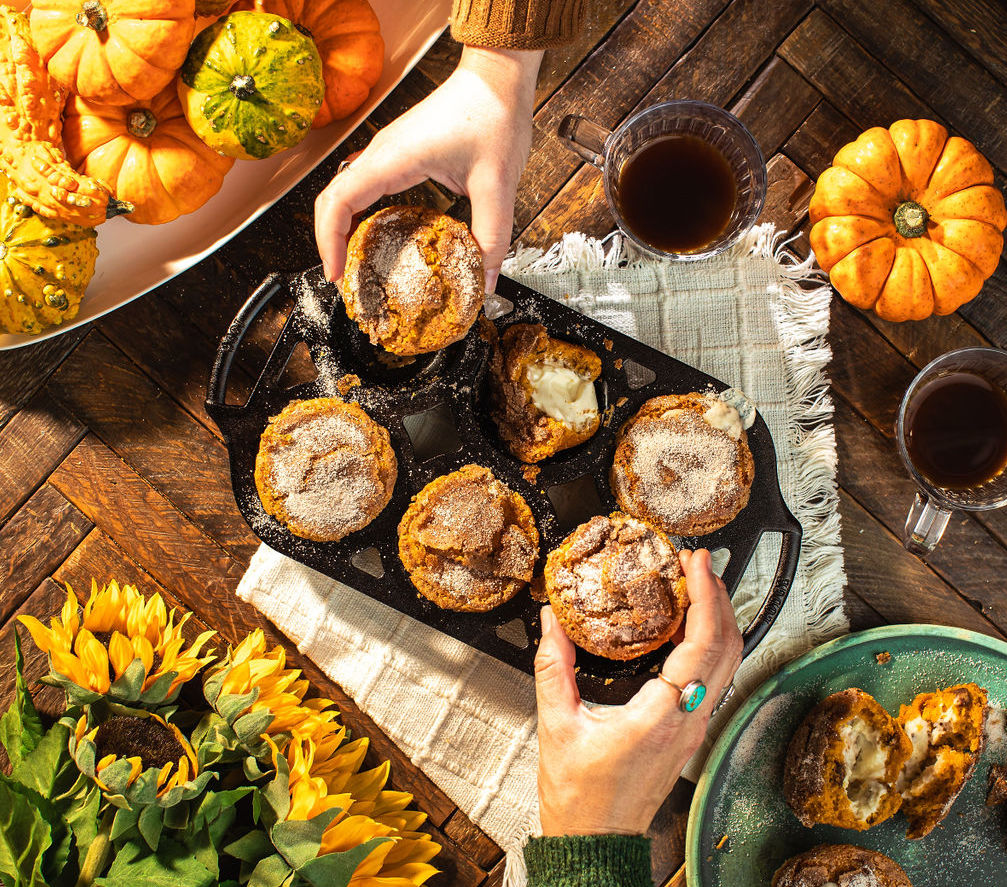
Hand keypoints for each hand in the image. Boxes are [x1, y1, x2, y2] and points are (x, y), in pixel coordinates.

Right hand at [314, 45, 542, 292]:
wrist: (497, 76)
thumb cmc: (493, 114)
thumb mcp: (497, 184)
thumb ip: (492, 236)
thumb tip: (487, 280)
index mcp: (394, 158)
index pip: (338, 202)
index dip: (328, 241)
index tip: (336, 273)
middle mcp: (382, 153)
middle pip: (332, 200)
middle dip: (330, 241)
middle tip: (343, 277)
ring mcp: (387, 151)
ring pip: (345, 192)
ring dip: (343, 227)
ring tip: (355, 262)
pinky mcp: (398, 152)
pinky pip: (365, 185)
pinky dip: (360, 213)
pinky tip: (377, 234)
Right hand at [534, 549, 743, 835]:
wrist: (595, 839)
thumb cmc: (580, 796)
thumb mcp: (557, 724)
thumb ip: (554, 666)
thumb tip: (553, 620)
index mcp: (660, 718)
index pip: (700, 646)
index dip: (704, 598)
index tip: (695, 564)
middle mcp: (687, 722)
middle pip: (727, 648)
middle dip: (718, 597)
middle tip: (697, 563)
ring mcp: (694, 728)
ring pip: (728, 663)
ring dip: (718, 618)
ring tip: (698, 584)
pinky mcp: (689, 732)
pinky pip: (714, 677)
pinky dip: (710, 642)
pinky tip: (689, 626)